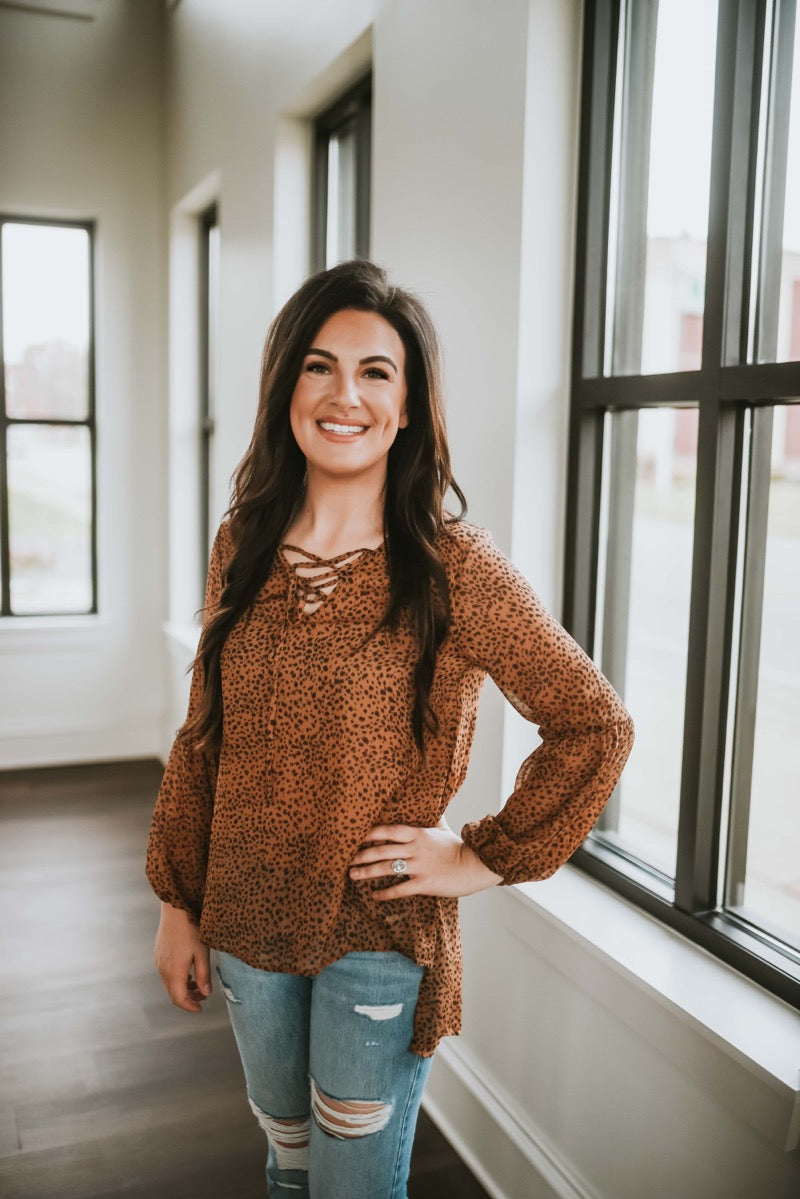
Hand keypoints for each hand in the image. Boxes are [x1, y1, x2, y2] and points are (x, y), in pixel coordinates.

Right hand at [154, 901, 211, 1011]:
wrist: (176, 908)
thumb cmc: (192, 929)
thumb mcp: (202, 953)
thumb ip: (203, 975)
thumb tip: (205, 993)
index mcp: (174, 971)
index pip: (179, 999)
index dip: (190, 1006)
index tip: (201, 1008)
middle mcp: (163, 969)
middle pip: (173, 993)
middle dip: (188, 998)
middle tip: (203, 996)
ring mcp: (159, 961)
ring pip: (170, 983)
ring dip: (183, 988)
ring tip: (198, 983)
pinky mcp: (159, 953)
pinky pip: (167, 973)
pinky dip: (178, 978)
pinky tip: (189, 970)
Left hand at [349, 817, 502, 899]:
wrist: (476, 865)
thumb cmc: (458, 847)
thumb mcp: (442, 828)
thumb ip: (432, 817)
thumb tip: (430, 800)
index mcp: (418, 834)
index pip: (389, 830)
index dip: (370, 833)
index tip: (355, 835)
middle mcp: (415, 849)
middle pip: (382, 850)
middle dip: (362, 854)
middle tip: (347, 858)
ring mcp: (419, 867)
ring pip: (386, 869)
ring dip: (367, 872)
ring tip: (353, 875)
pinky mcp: (424, 884)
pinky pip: (399, 889)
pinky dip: (385, 893)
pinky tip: (374, 896)